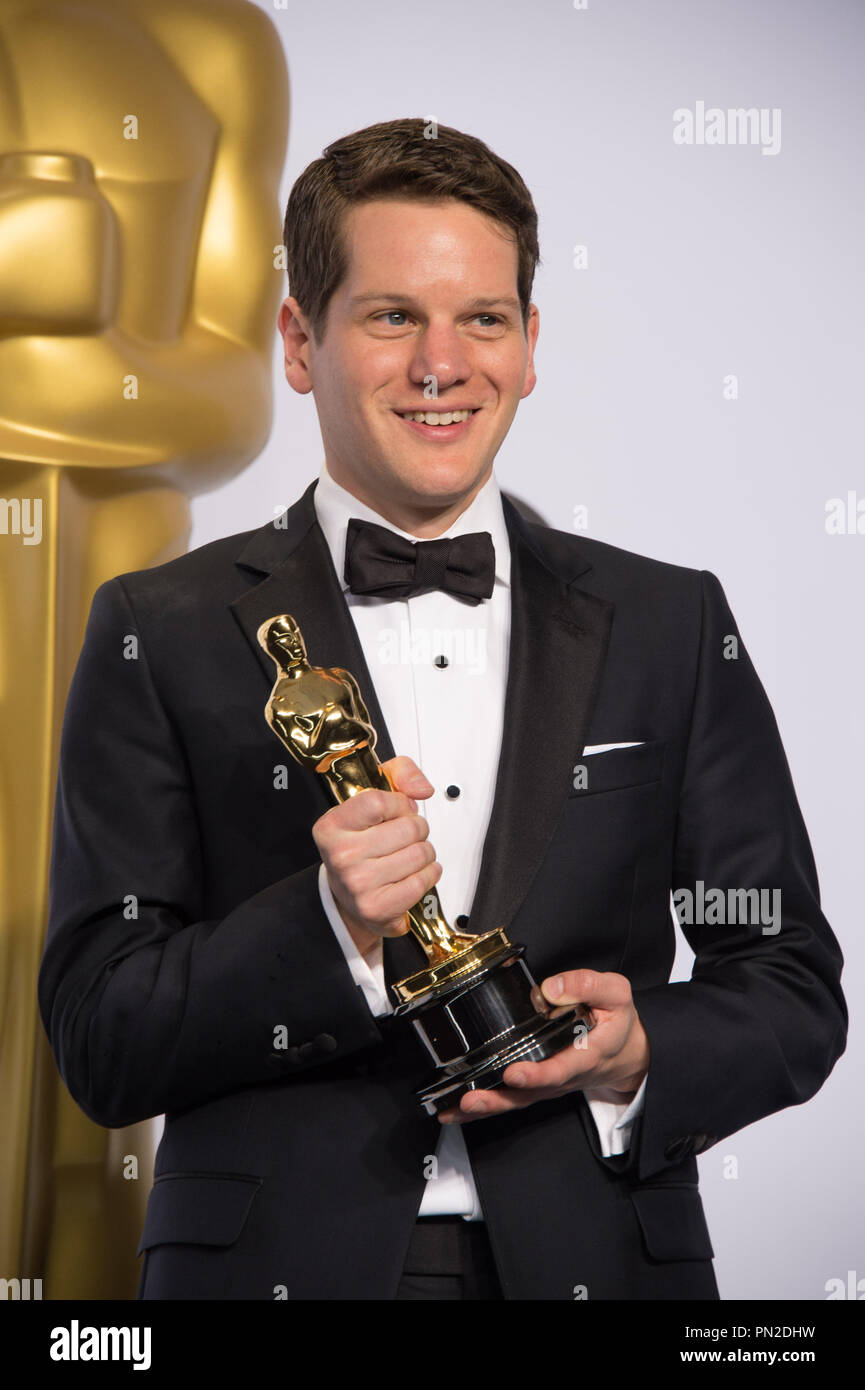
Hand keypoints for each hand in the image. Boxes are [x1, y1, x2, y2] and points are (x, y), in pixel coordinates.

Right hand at [312, 755, 441, 956]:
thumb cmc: (362, 844)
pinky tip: (414, 873)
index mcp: (332, 826)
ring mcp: (358, 883)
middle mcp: (341, 855)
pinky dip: (428, 875)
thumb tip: (421, 789)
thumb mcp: (370, 800)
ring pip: (420, 854)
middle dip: (418, 829)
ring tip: (409, 855)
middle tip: (407, 836)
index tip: (399, 810)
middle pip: (408, 828)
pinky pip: (422, 881)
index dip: (400, 804)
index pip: (378, 802)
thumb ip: (399, 774)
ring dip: (424, 853)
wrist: (349, 897)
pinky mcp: (377, 906)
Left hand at [437, 968, 649, 1123]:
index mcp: (586, 1054)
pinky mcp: (539, 1086)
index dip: (538, 1074)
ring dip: (487, 1106)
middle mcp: (564, 1076)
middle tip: (472, 1099)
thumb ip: (587, 985)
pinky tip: (457, 1111)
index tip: (515, 1073)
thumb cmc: (618, 1021)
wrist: (628, 1052)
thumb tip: (549, 988)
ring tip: (458, 1108)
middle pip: (531, 1093)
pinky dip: (485, 1108)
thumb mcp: (616, 994)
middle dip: (501, 1098)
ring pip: (518, 1100)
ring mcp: (550, 1085)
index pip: (560, 1068)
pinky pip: (512, 1099)